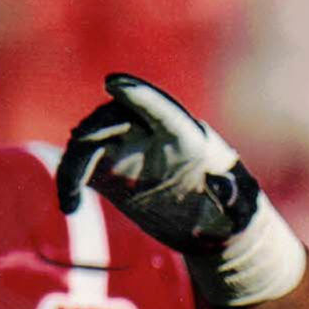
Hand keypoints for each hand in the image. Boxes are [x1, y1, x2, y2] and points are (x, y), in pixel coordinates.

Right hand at [54, 75, 304, 304]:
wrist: (209, 224)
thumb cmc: (230, 211)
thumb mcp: (239, 208)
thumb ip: (234, 197)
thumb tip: (229, 192)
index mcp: (184, 135)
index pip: (159, 109)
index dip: (138, 95)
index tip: (113, 84)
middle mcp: (149, 134)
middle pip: (112, 119)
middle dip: (94, 130)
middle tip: (80, 148)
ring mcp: (126, 150)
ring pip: (89, 144)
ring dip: (73, 165)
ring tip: (70, 199)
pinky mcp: (109, 172)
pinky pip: (81, 168)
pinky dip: (70, 182)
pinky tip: (69, 205)